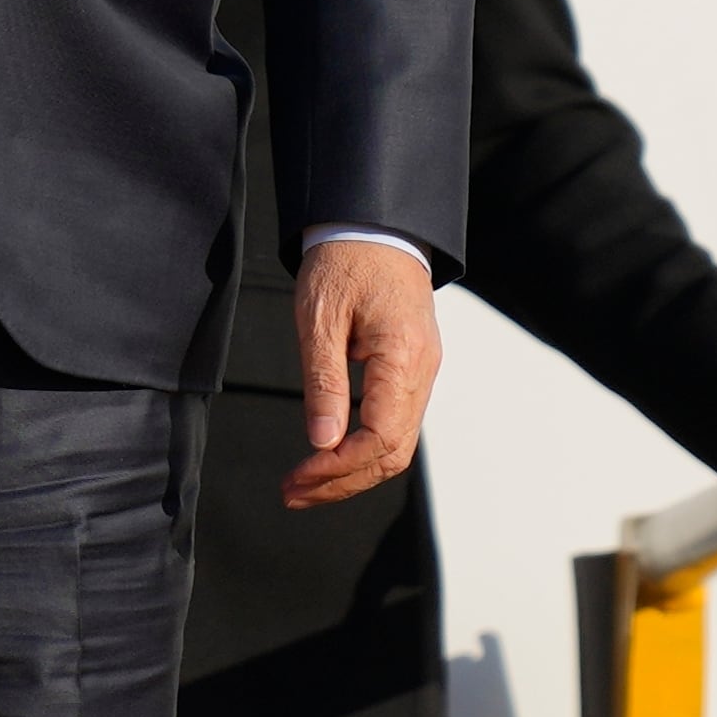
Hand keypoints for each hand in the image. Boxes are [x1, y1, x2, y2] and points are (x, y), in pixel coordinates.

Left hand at [283, 238, 442, 507]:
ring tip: (304, 484)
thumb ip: (324, 382)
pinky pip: (394, 422)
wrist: (374, 223)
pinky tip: (329, 455)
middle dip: (342, 482)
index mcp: (403, 356)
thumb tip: (322, 441)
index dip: (339, 468)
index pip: (381, 438)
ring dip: (350, 471)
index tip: (299, 477)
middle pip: (392, 453)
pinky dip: (362, 447)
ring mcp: (422, 371)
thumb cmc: (345, 259)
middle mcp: (422, 370)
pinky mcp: (411, 369)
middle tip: (293, 494)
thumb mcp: (320, 318)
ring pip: (395, 444)